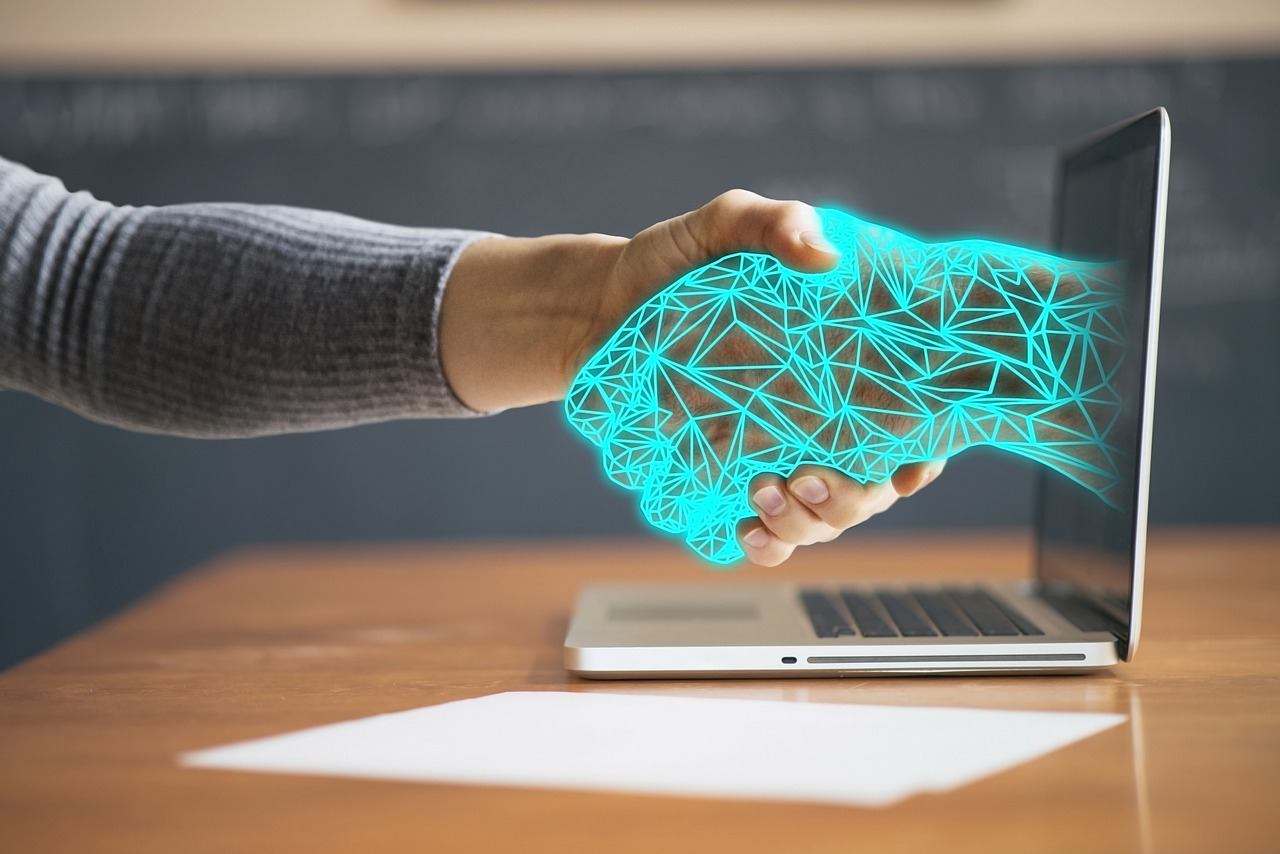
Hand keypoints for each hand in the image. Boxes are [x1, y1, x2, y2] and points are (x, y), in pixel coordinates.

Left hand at [439, 190, 944, 565]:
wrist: (598, 308)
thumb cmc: (671, 262)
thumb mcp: (723, 225)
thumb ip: (772, 223)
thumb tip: (822, 256)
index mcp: (839, 361)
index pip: (905, 416)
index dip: (923, 446)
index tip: (909, 464)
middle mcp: (817, 417)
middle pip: (867, 484)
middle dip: (851, 495)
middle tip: (808, 475)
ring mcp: (775, 453)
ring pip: (820, 518)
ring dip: (805, 521)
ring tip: (765, 493)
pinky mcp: (728, 477)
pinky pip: (764, 529)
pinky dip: (764, 542)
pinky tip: (743, 529)